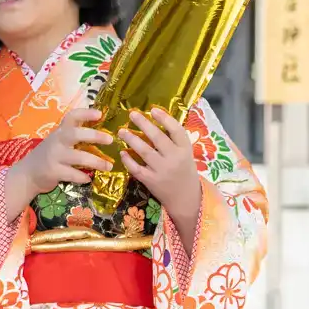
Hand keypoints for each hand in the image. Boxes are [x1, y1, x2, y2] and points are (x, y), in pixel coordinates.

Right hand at [6, 108, 111, 218]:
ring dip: (96, 162)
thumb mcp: (58, 142)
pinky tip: (88, 179)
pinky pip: (72, 174)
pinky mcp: (53, 171)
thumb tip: (101, 134)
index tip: (100, 114)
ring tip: (109, 166)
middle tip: (110, 139)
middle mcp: (57, 141)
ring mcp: (54, 156)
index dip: (85, 113)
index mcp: (60, 131)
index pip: (71, 116)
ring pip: (78, 157)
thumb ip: (73, 137)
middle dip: (94, 135)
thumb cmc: (48, 156)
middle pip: (75, 134)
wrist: (27, 174)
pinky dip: (82, 176)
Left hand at [119, 109, 202, 227]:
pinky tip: (122, 152)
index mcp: (185, 150)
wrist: (186, 198)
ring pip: (145, 151)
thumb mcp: (186, 155)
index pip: (176, 130)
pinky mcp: (151, 181)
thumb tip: (156, 120)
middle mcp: (174, 159)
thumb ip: (175, 141)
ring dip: (132, 139)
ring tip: (122, 131)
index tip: (152, 109)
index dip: (164, 118)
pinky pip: (137, 169)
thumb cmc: (184, 172)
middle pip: (158, 138)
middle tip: (132, 114)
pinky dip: (128, 160)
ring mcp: (162, 171)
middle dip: (144, 124)